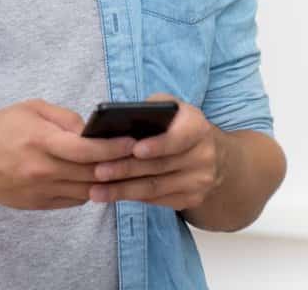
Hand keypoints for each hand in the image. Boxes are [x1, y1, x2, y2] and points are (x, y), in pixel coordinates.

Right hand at [0, 99, 136, 210]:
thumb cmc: (1, 128)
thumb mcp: (32, 109)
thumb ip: (65, 118)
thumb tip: (93, 130)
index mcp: (40, 141)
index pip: (86, 150)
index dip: (113, 148)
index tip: (133, 142)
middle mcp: (41, 169)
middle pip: (90, 172)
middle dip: (118, 165)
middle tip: (140, 156)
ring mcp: (39, 190)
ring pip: (86, 190)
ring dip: (106, 180)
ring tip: (124, 169)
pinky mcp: (38, 204)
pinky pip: (73, 200)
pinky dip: (88, 190)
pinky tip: (95, 178)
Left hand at [87, 93, 227, 210]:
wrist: (211, 154)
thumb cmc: (178, 125)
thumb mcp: (171, 107)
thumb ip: (152, 108)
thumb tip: (120, 120)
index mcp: (198, 128)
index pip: (178, 139)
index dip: (157, 145)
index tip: (134, 150)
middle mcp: (203, 156)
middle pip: (160, 166)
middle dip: (126, 170)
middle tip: (98, 172)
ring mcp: (199, 181)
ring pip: (155, 188)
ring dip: (123, 190)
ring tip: (96, 191)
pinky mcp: (192, 199)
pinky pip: (158, 200)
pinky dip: (133, 198)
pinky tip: (112, 196)